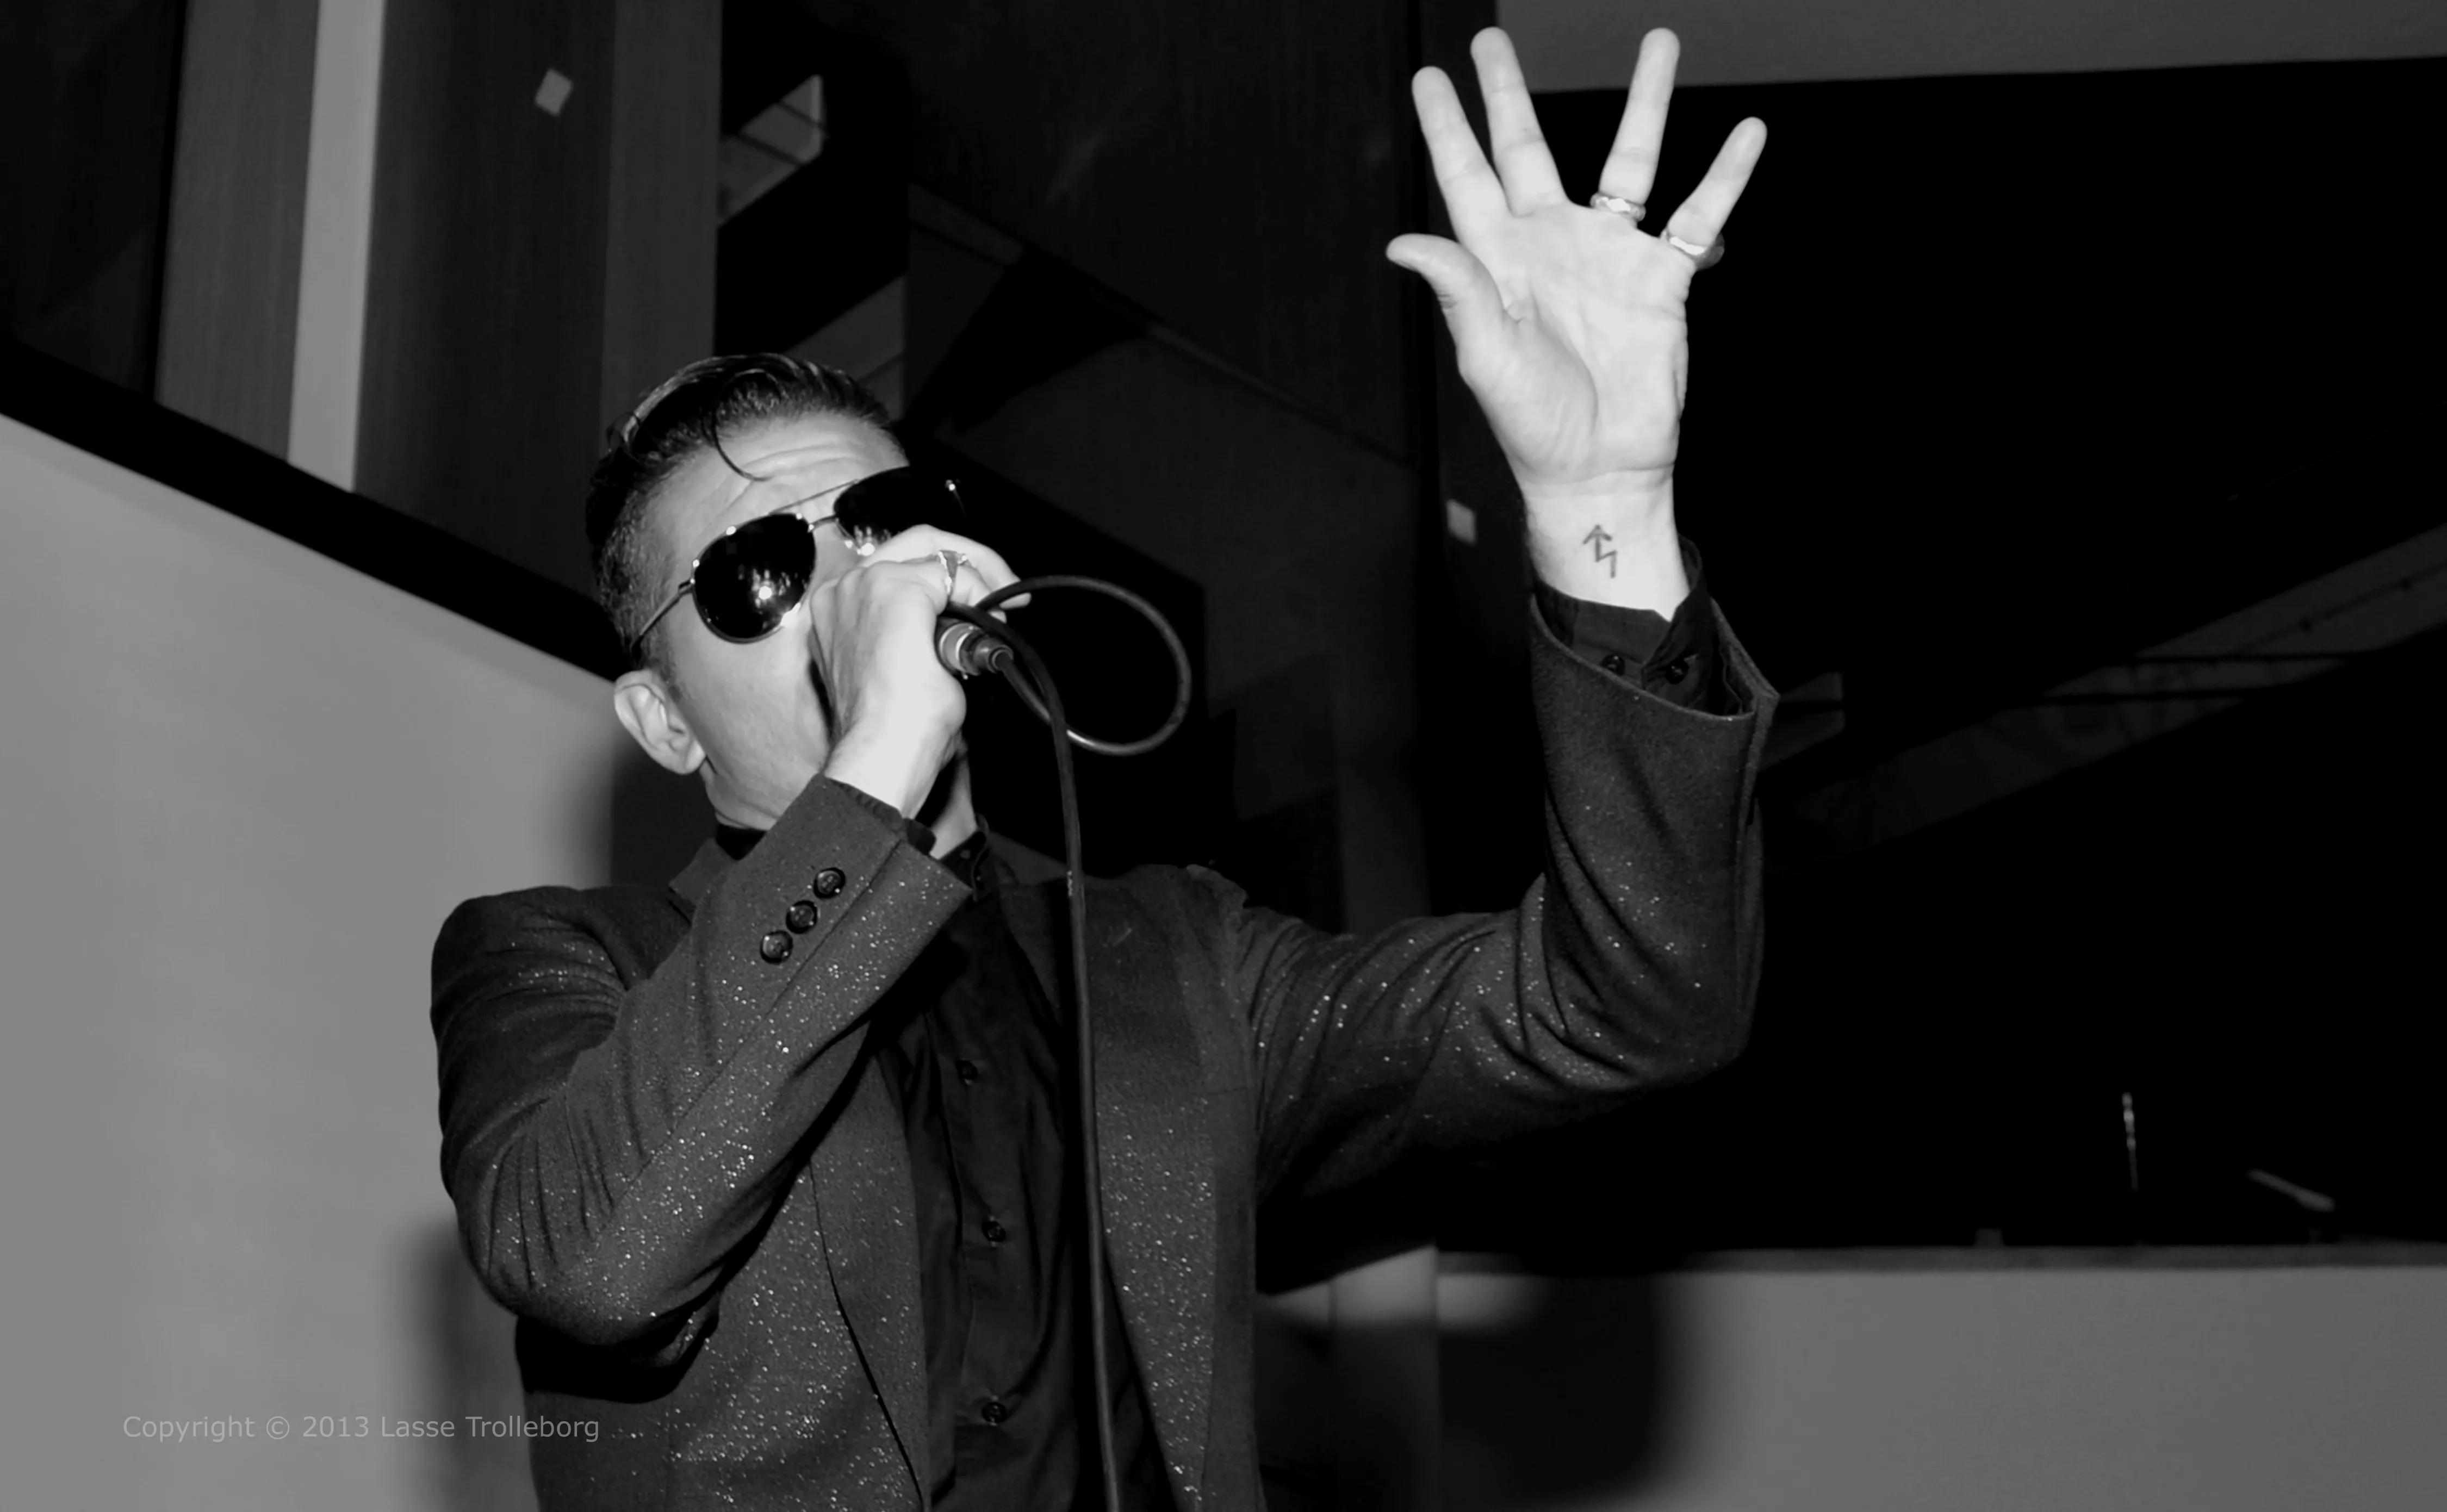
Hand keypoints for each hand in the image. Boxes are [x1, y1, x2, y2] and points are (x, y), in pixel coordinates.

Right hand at [809, 526, 1019, 816]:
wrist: (882, 753)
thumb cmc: (891, 730)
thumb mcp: (904, 670)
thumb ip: (919, 637)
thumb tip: (958, 632)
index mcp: (838, 609)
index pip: (897, 567)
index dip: (948, 580)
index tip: (983, 603)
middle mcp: (842, 590)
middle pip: (914, 544)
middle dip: (970, 561)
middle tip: (1005, 588)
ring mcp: (864, 585)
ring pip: (934, 552)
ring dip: (976, 579)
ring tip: (1000, 613)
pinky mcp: (894, 589)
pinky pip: (951, 572)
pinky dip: (977, 593)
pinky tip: (982, 626)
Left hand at [1389, 28, 1764, 506]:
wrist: (1599, 469)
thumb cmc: (1534, 425)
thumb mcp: (1488, 359)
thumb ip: (1456, 292)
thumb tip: (1403, 241)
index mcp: (1499, 261)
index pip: (1467, 178)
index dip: (1448, 128)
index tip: (1430, 77)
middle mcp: (1551, 245)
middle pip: (1530, 149)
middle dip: (1510, 94)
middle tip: (1492, 39)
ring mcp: (1610, 256)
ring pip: (1628, 161)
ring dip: (1646, 103)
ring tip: (1661, 42)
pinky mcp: (1662, 280)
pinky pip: (1697, 214)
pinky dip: (1724, 177)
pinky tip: (1747, 135)